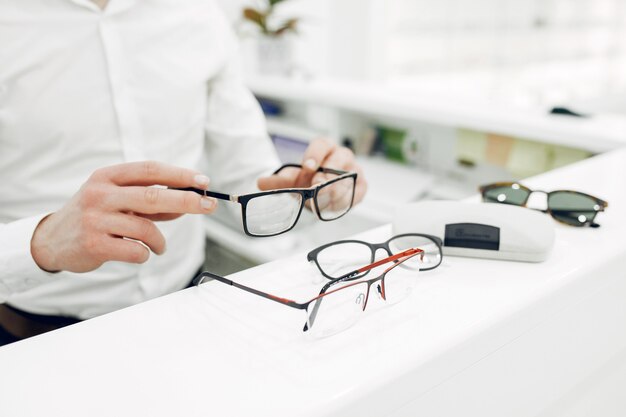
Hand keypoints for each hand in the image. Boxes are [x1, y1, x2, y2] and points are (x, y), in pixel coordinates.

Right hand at [31, 161, 216, 272]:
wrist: (52, 241)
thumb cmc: (94, 216)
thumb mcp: (117, 200)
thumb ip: (150, 202)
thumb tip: (188, 204)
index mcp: (107, 176)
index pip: (149, 170)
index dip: (179, 175)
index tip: (203, 182)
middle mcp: (100, 194)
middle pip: (153, 196)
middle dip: (186, 201)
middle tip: (208, 206)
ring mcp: (95, 219)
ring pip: (146, 228)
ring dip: (160, 241)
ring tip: (159, 246)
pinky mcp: (94, 244)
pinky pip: (135, 251)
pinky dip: (145, 254)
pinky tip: (140, 253)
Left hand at [257, 138, 366, 205]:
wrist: (322, 193)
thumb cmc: (310, 180)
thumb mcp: (294, 180)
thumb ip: (280, 181)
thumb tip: (261, 182)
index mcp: (325, 148)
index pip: (322, 144)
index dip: (315, 154)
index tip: (307, 167)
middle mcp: (342, 156)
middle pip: (340, 157)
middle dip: (327, 173)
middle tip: (316, 186)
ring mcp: (354, 170)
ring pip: (349, 176)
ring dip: (335, 189)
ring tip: (321, 200)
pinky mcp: (361, 186)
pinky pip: (356, 192)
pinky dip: (345, 200)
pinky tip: (332, 206)